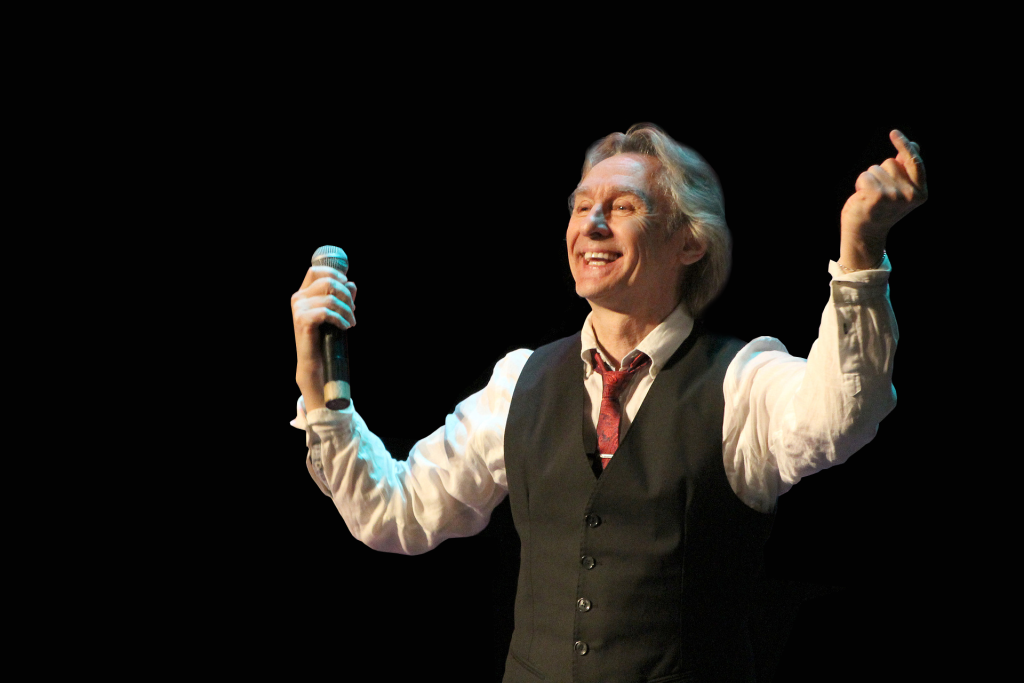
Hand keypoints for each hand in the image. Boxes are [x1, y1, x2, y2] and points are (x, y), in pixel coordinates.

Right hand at [291, 265, 356, 410]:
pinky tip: (345, 326)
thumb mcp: (336, 313)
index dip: (334, 273)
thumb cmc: (326, 337)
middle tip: (353, 310)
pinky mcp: (302, 320)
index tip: (347, 284)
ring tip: (352, 321)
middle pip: (327, 281)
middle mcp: (298, 298)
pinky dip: (340, 318)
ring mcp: (298, 308)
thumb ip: (342, 297)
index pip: (315, 271)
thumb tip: (352, 284)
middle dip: (346, 295)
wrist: (315, 362)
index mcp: (303, 293)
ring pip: (330, 297)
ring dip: (347, 309)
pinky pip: (327, 312)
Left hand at [839, 129, 927, 268]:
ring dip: (870, 178)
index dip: (905, 146)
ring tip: (871, 196)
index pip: (916, 162)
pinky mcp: (877, 195)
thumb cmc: (881, 209)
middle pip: (891, 162)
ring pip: (877, 168)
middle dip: (882, 172)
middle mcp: (910, 194)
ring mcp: (894, 195)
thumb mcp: (900, 190)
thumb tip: (915, 145)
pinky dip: (861, 183)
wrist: (865, 234)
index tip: (893, 132)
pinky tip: (863, 197)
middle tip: (880, 193)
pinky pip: (866, 175)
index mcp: (920, 193)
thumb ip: (907, 169)